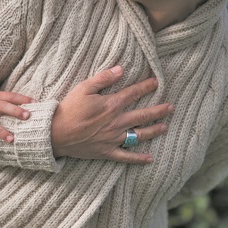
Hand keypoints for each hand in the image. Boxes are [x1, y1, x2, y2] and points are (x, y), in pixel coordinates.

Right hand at [51, 66, 171, 162]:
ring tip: (165, 127)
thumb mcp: (83, 88)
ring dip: (154, 130)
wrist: (56, 133)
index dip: (147, 86)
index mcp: (112, 105)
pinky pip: (126, 156)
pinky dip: (139, 158)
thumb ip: (103, 78)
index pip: (134, 93)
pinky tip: (150, 159)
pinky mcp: (107, 151)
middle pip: (143, 115)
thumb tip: (120, 69)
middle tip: (172, 107)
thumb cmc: (68, 109)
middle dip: (159, 110)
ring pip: (140, 135)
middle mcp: (117, 122)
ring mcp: (113, 138)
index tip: (157, 82)